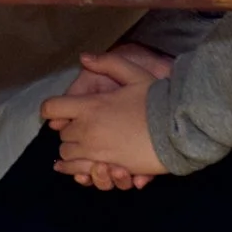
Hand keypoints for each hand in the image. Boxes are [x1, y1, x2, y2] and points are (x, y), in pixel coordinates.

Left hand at [52, 46, 174, 187]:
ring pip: (68, 155)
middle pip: (62, 135)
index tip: (62, 111)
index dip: (54, 109)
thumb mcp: (134, 74)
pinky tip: (81, 170)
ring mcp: (96, 152)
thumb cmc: (157, 101)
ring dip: (74, 151)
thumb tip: (83, 58)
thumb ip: (107, 63)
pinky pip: (82, 174)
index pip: (52, 108)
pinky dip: (79, 171)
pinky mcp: (109, 169)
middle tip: (83, 127)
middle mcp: (86, 131)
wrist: (179, 130)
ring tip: (85, 148)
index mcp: (89, 106)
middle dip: (70, 130)